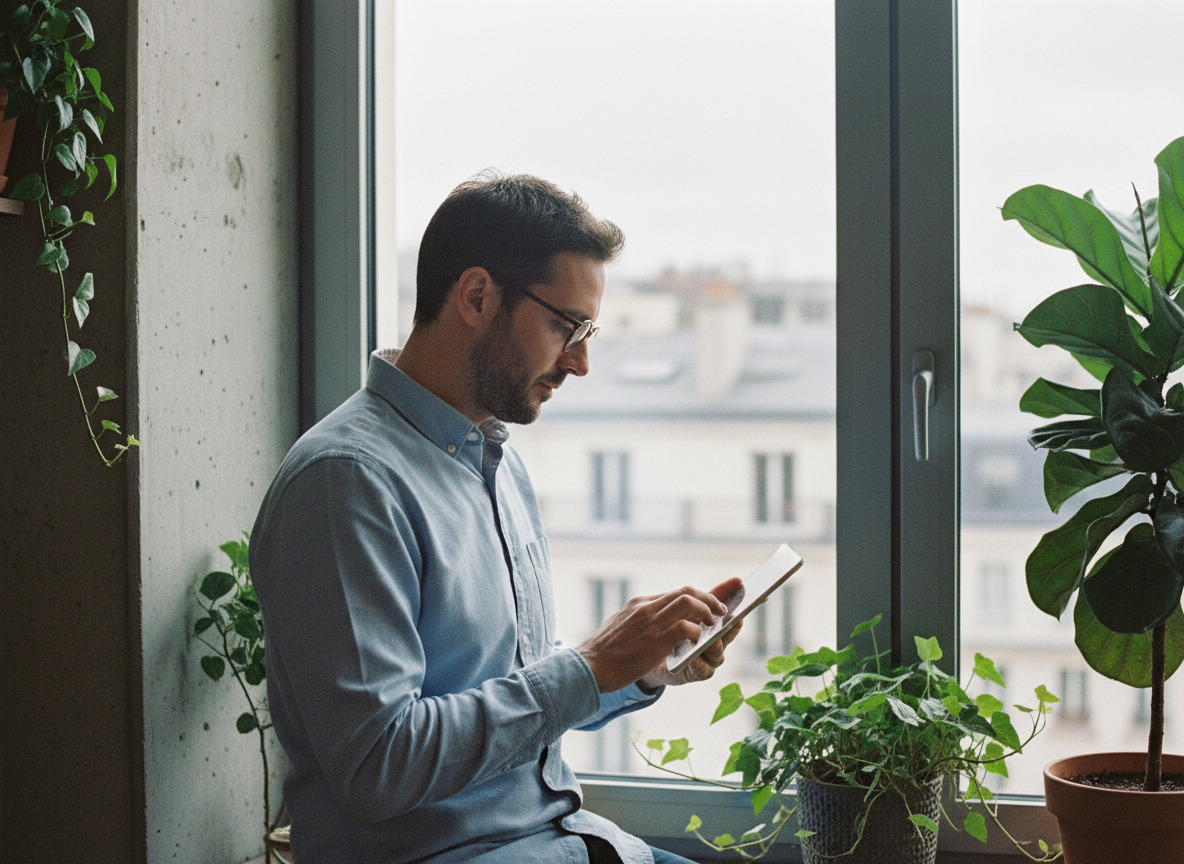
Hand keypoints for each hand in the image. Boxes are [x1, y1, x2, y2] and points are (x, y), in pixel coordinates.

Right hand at [575, 580, 734, 692]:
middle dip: (709, 598)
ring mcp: (650, 622)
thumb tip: (662, 624)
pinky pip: (685, 627)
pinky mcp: (655, 641)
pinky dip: (697, 631)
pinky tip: (699, 641)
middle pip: (686, 591)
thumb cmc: (604, 654)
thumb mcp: (622, 628)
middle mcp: (646, 607)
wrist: (587, 667)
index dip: (698, 596)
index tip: (711, 601)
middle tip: (721, 611)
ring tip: (716, 623)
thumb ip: (641, 622)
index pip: (675, 592)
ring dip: (708, 611)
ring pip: (689, 602)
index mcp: (639, 604)